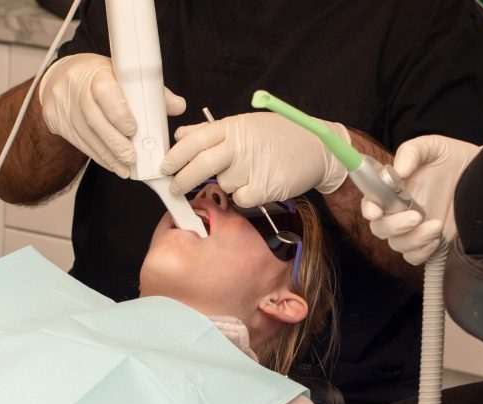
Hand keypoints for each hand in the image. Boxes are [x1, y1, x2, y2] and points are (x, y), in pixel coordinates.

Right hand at [39, 53, 186, 178]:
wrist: (60, 78)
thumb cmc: (99, 76)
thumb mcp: (122, 75)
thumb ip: (150, 91)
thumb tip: (179, 106)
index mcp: (96, 73)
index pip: (105, 92)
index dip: (119, 113)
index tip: (133, 129)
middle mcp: (77, 89)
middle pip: (94, 120)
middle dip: (116, 143)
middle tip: (132, 158)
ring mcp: (65, 108)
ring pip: (87, 136)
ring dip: (108, 155)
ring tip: (126, 167)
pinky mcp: (58, 123)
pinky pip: (81, 144)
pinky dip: (99, 157)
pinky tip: (113, 164)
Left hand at [161, 112, 349, 206]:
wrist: (318, 149)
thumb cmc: (280, 137)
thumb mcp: (246, 125)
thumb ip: (212, 132)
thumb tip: (182, 135)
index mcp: (233, 127)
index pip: (194, 140)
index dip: (175, 156)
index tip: (165, 167)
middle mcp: (241, 145)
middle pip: (200, 165)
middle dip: (182, 179)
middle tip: (175, 188)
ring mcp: (252, 167)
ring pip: (223, 184)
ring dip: (228, 184)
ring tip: (248, 173)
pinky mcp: (264, 188)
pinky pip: (241, 199)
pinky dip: (245, 196)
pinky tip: (258, 184)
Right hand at [362, 135, 479, 264]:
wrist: (481, 175)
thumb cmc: (453, 158)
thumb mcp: (432, 147)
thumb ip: (412, 152)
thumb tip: (399, 170)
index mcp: (392, 189)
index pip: (371, 203)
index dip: (369, 209)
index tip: (377, 212)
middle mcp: (398, 211)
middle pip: (380, 229)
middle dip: (394, 227)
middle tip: (416, 216)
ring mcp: (413, 229)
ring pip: (398, 245)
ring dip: (414, 239)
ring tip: (436, 225)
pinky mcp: (429, 242)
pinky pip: (415, 257)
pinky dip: (422, 252)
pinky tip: (437, 238)